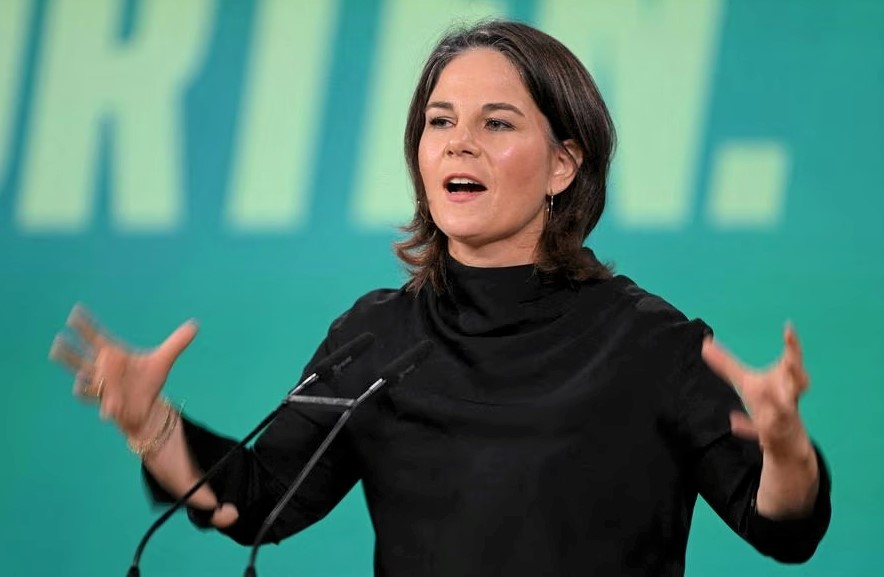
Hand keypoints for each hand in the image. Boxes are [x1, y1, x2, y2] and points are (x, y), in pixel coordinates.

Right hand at [49, 304, 197, 436]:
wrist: (147, 408)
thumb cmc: (148, 381)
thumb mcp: (163, 361)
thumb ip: (176, 343)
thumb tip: (195, 325)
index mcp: (113, 355)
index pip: (96, 337)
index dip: (86, 326)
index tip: (75, 311)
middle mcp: (103, 370)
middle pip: (80, 360)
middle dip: (69, 353)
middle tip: (57, 342)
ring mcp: (104, 388)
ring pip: (86, 381)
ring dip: (85, 378)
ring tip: (82, 375)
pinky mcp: (111, 404)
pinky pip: (104, 404)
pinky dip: (107, 405)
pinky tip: (109, 409)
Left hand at [701, 323, 810, 454]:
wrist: (784, 439)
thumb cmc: (767, 402)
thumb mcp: (745, 382)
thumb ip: (727, 365)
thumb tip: (705, 343)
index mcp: (785, 380)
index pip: (793, 359)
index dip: (792, 344)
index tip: (788, 327)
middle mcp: (788, 396)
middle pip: (798, 384)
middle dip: (794, 373)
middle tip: (788, 362)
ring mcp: (783, 417)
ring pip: (783, 409)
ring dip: (775, 402)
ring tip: (762, 391)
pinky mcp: (774, 435)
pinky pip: (763, 432)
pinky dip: (747, 428)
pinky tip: (733, 422)